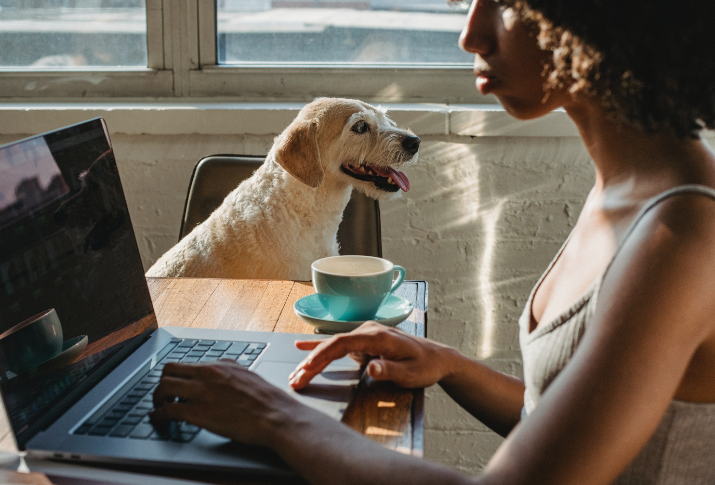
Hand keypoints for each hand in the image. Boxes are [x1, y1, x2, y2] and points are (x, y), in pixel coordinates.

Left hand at [150, 360, 306, 446]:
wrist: (276, 415)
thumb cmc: (267, 400)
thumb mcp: (248, 376)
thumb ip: (230, 372)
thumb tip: (221, 374)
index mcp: (221, 365)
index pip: (187, 363)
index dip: (177, 376)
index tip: (174, 384)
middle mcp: (208, 374)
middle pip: (169, 370)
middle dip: (162, 383)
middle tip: (163, 395)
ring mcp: (202, 392)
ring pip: (164, 387)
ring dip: (157, 398)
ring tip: (159, 407)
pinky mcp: (198, 412)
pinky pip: (168, 410)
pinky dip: (158, 415)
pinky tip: (158, 419)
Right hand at [289, 321, 456, 389]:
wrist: (437, 358)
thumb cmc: (425, 366)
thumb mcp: (410, 373)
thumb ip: (389, 370)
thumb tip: (371, 367)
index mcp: (377, 336)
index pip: (341, 344)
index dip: (321, 356)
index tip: (307, 370)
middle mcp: (368, 331)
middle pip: (332, 345)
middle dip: (311, 362)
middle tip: (295, 380)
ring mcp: (365, 335)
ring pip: (332, 347)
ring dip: (313, 360)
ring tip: (295, 374)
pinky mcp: (364, 342)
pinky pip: (338, 345)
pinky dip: (320, 346)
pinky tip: (302, 347)